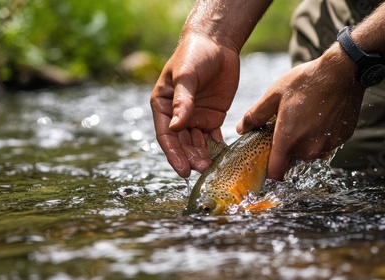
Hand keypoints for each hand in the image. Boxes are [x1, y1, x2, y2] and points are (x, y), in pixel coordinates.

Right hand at [150, 33, 239, 177]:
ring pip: (197, 143)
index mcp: (163, 105)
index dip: (174, 154)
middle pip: (182, 143)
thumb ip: (183, 102)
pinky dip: (216, 147)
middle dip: (189, 157)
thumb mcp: (186, 76)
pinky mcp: (212, 117)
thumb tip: (176, 128)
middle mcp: (177, 115)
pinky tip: (221, 155)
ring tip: (210, 166)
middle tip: (201, 169)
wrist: (217, 43)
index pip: (166, 135)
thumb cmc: (194, 55)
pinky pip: (213, 137)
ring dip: (202, 155)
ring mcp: (195, 117)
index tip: (183, 170)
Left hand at [236, 44, 365, 179]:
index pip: (275, 173)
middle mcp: (309, 149)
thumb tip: (241, 129)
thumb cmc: (306, 81)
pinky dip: (320, 136)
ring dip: (304, 142)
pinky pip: (326, 144)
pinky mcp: (342, 139)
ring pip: (310, 153)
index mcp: (289, 140)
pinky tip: (320, 117)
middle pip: (292, 161)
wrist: (343, 71)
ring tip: (304, 119)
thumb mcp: (274, 95)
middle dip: (286, 149)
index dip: (268, 170)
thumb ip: (255, 115)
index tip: (266, 161)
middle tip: (286, 127)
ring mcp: (328, 146)